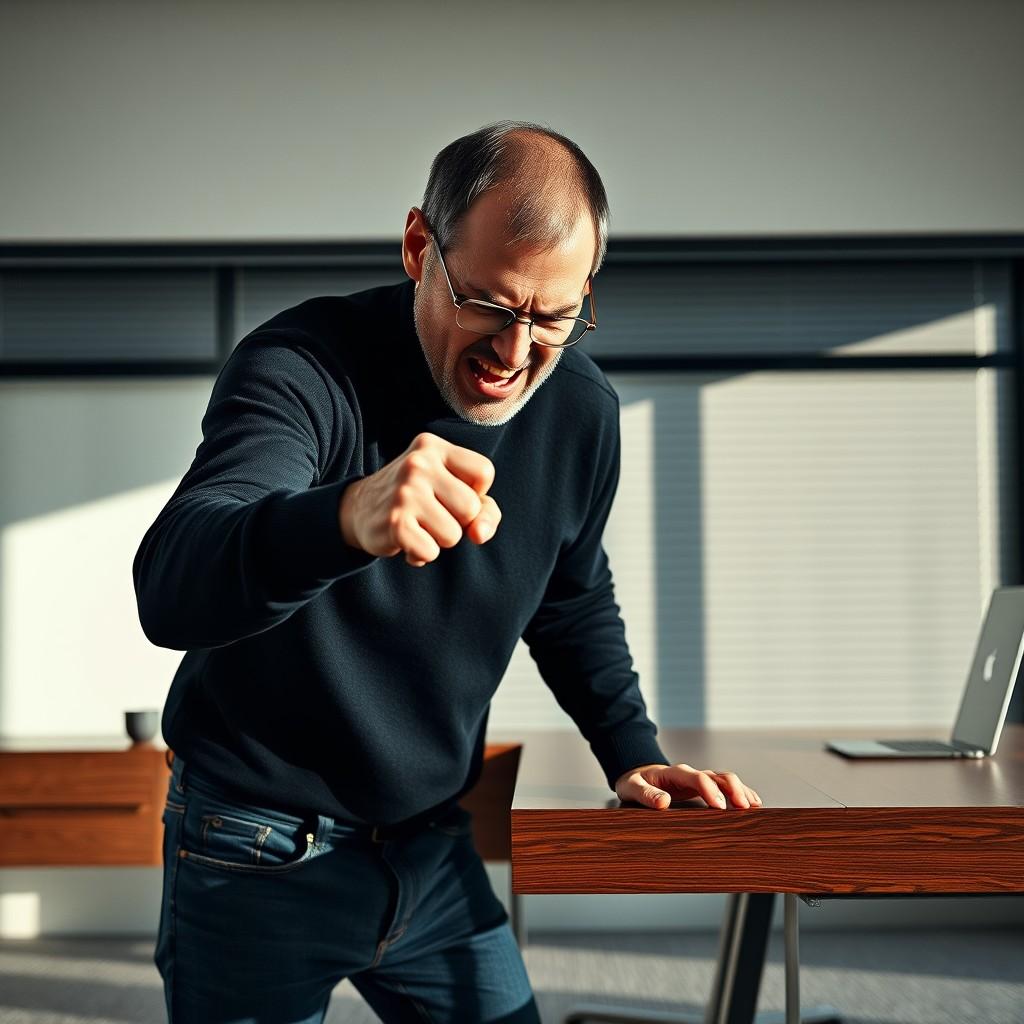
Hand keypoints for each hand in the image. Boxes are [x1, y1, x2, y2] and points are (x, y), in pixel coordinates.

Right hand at [338, 432, 500, 566]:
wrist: (357, 510)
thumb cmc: (417, 500)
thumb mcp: (450, 492)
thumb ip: (484, 511)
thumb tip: (480, 534)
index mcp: (433, 447)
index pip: (484, 472)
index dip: (476, 492)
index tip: (450, 492)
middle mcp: (418, 464)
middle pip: (472, 508)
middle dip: (458, 521)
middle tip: (431, 513)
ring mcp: (404, 492)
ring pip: (454, 535)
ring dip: (439, 540)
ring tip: (417, 525)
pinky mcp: (395, 523)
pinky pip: (431, 552)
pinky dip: (421, 555)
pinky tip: (406, 540)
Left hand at [614, 762, 762, 809]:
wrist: (637, 776)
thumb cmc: (634, 783)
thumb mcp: (632, 788)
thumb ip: (645, 794)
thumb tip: (663, 802)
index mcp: (674, 773)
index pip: (697, 777)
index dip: (710, 790)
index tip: (719, 806)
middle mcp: (690, 774)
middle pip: (717, 775)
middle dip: (732, 789)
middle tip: (743, 808)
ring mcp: (699, 779)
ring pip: (725, 780)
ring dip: (740, 791)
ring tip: (754, 806)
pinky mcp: (703, 787)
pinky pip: (725, 787)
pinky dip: (740, 793)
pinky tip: (753, 803)